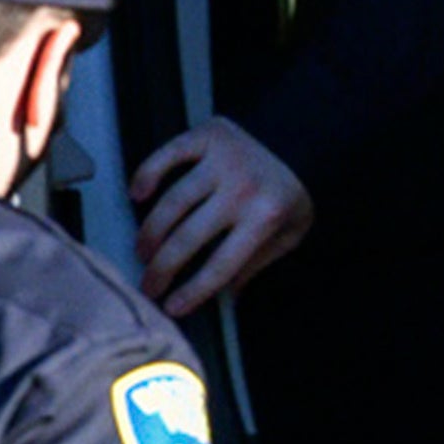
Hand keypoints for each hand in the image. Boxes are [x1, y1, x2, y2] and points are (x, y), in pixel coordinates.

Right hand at [133, 118, 309, 313]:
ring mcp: (221, 160)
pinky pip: (166, 157)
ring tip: (143, 252)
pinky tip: (138, 195)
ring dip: (149, 234)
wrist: (305, 141)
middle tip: (148, 285)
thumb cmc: (291, 192)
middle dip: (160, 269)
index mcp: (265, 217)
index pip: (219, 265)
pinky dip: (146, 175)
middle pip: (186, 238)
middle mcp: (241, 188)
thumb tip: (225, 296)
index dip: (192, 291)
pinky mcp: (206, 137)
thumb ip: (256, 263)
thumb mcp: (288, 235)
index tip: (171, 307)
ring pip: (170, 204)